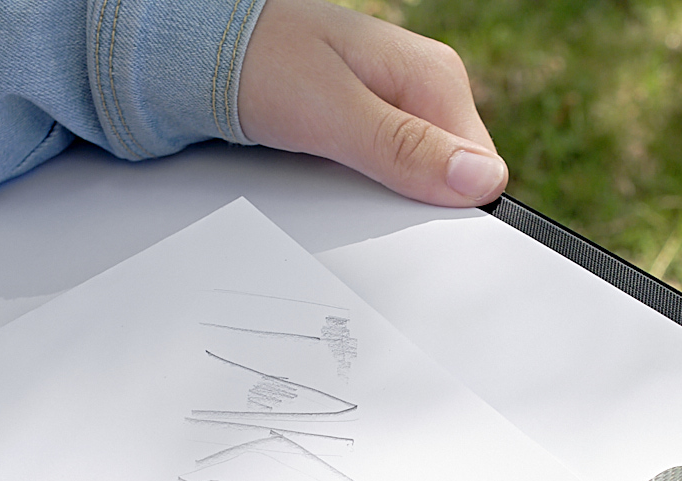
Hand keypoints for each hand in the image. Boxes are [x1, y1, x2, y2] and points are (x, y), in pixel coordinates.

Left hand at [239, 0, 507, 205]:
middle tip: (355, 203)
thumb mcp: (333, 112)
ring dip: (378, 204)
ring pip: (410, 185)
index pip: (481, 171)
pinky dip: (353, 192)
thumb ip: (404, 148)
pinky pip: (378, 177)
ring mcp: (393, 110)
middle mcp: (421, 92)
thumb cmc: (258, 61)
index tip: (409, 230)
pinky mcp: (363, 128)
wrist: (200, 48)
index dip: (449, 211)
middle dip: (410, 208)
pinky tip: (324, 184)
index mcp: (434, 78)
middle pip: (445, 181)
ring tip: (331, 188)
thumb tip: (481, 181)